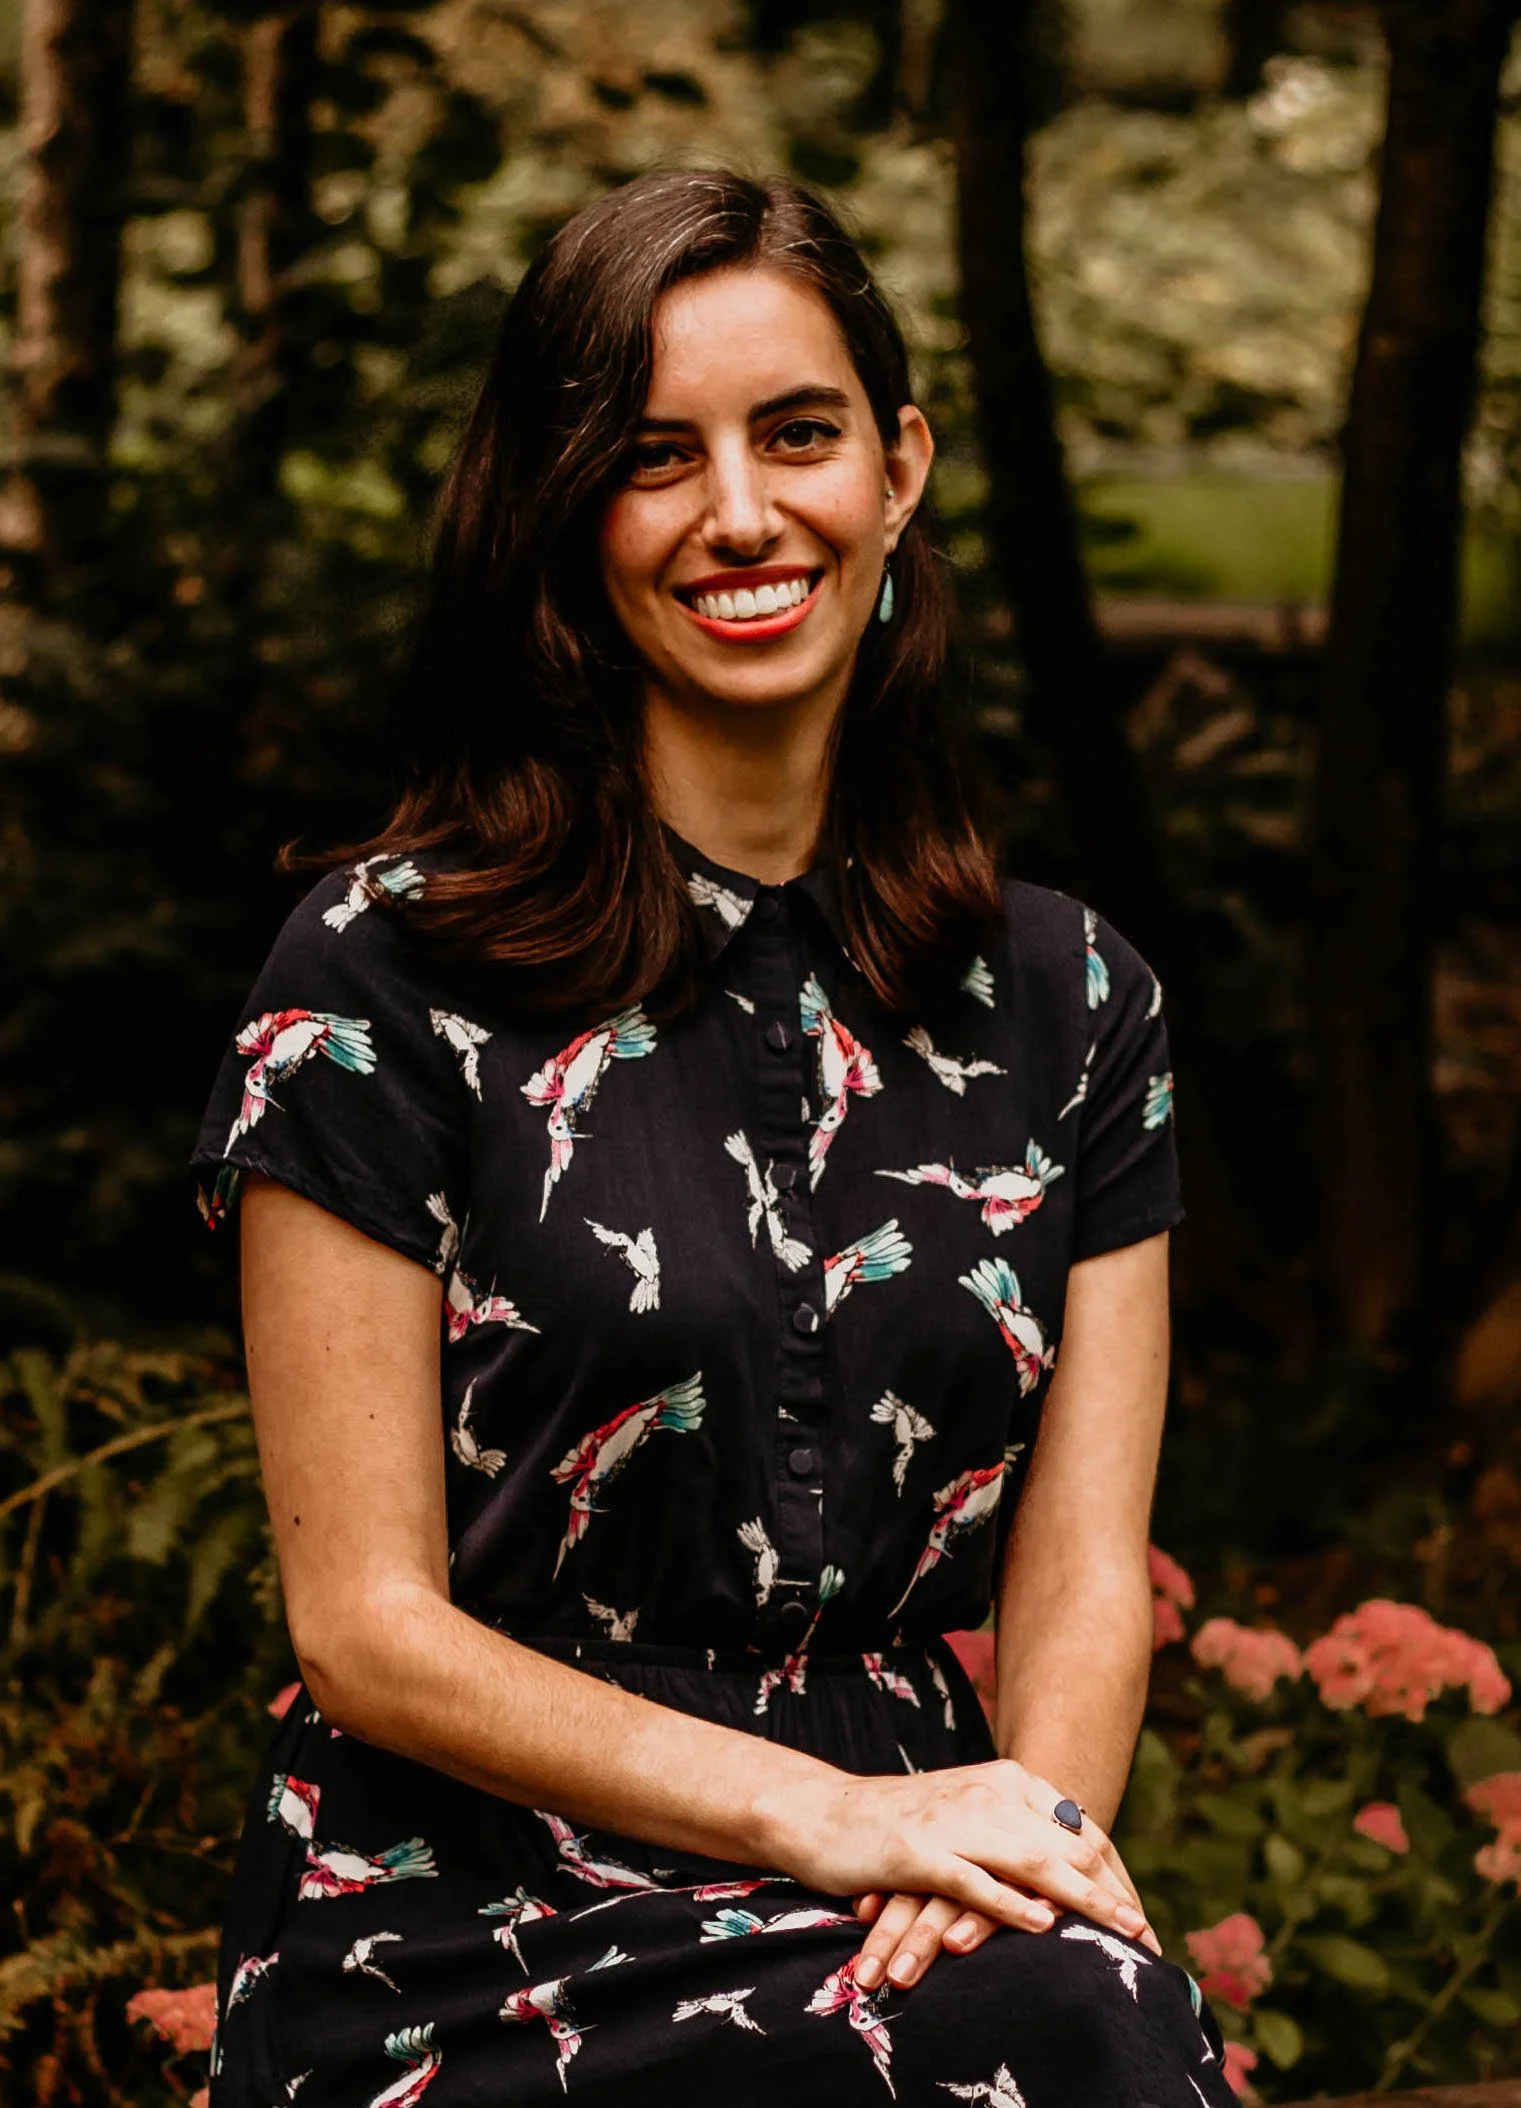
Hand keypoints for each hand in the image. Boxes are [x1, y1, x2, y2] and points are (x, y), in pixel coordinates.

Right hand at [774, 1758, 1159, 1986]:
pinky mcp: (918, 1851)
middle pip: (1067, 1843)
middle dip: (1112, 1892)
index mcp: (1004, 1780)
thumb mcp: (968, 1814)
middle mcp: (986, 1792)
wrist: (824, 1814)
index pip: (1079, 1827)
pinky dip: (1011, 1904)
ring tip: (1120, 1929)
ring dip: (1083, 1899)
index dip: (1115, 1873)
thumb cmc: (901, 1824)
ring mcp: (953, 1820)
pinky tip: (1042, 1925)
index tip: (1140, 1916)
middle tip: (1146, 1937)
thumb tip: (1072, 1867)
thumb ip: (1015, 1830)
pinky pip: (975, 1880)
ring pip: (1033, 1860)